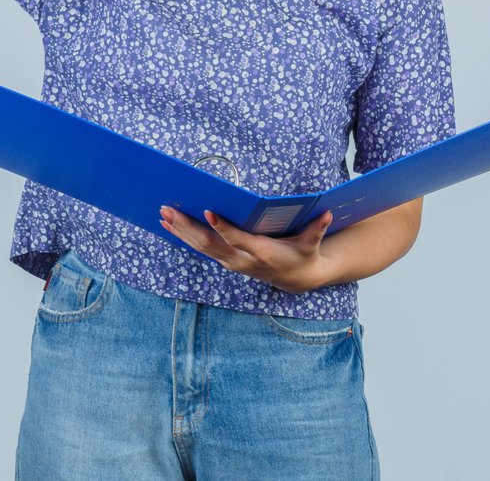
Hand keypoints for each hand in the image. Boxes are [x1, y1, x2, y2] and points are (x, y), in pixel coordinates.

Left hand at [159, 205, 334, 293]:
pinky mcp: (224, 260)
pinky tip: (167, 223)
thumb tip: (327, 214)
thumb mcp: (312, 243)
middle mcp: (241, 260)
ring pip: (200, 247)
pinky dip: (183, 235)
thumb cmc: (303, 254)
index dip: (223, 228)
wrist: (297, 279)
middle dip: (188, 227)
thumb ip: (317, 228)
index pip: (238, 240)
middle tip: (169, 210)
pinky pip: (200, 248)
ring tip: (162, 213)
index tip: (208, 212)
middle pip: (210, 244)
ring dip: (180, 230)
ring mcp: (230, 262)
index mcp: (261, 253)